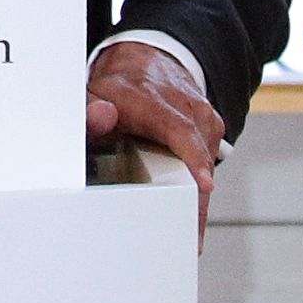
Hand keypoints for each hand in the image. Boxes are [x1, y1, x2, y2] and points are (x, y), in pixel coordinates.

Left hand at [85, 37, 224, 235]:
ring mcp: (204, 116)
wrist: (148, 60)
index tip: (204, 184)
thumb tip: (103, 115)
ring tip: (190, 236)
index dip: (193, 158)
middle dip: (196, 202)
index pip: (179, 129)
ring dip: (198, 199)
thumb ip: (89, 109)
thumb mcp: (92, 92)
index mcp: (153, 100)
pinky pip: (209, 160)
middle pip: (197, 158)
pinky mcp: (213, 125)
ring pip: (206, 164)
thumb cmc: (117, 86)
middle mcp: (186, 106)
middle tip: (190, 242)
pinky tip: (190, 211)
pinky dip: (200, 185)